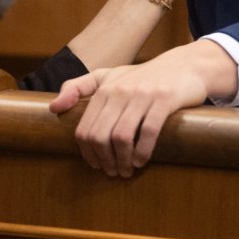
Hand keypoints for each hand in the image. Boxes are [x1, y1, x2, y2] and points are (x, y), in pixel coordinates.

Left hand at [49, 40, 236, 177]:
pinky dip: (142, 151)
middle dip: (104, 160)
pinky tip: (141, 161)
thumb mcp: (109, 76)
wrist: (185, 66)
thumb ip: (78, 87)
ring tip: (127, 170)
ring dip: (122, 160)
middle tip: (113, 172)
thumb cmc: (144, 76)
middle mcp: (120, 90)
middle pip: (100, 135)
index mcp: (104, 89)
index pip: (85, 128)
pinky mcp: (164, 99)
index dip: (88, 153)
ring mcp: (142, 94)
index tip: (97, 165)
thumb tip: (52, 108)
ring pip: (121, 136)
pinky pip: (148, 131)